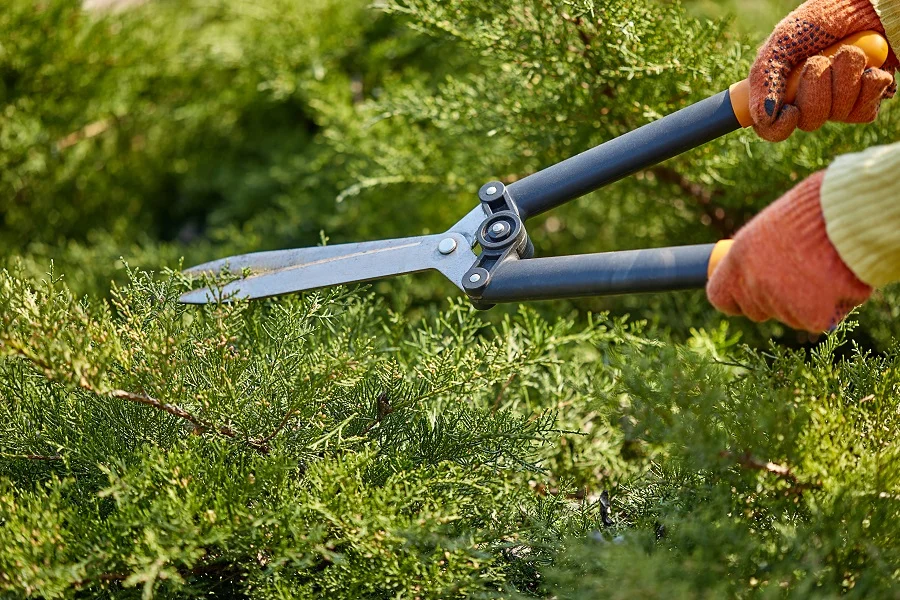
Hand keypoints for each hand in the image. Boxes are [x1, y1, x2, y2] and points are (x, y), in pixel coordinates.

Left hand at [707, 172, 871, 332]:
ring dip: (806, 302)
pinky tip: (838, 281)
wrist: (850, 214)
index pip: (720, 297)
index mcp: (739, 258)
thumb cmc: (817, 210)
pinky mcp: (810, 315)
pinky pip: (818, 320)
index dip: (736, 298)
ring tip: (825, 268)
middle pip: (756, 310)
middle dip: (775, 299)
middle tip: (800, 274)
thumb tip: (758, 268)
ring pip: (789, 317)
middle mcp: (753, 283)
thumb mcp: (773, 225)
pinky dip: (831, 307)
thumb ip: (759, 253)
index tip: (748, 292)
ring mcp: (779, 302)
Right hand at [751, 0, 897, 140]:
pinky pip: (864, 111)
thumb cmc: (822, 17)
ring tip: (847, 53)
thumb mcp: (783, 41)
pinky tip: (868, 67)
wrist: (867, 3)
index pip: (773, 129)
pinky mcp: (868, 99)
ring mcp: (840, 101)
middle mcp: (811, 100)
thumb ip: (765, 78)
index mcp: (784, 90)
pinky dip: (868, 85)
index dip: (779, 127)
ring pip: (838, 114)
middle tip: (819, 60)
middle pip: (809, 121)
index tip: (790, 110)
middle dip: (816, 88)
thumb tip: (762, 117)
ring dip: (844, 78)